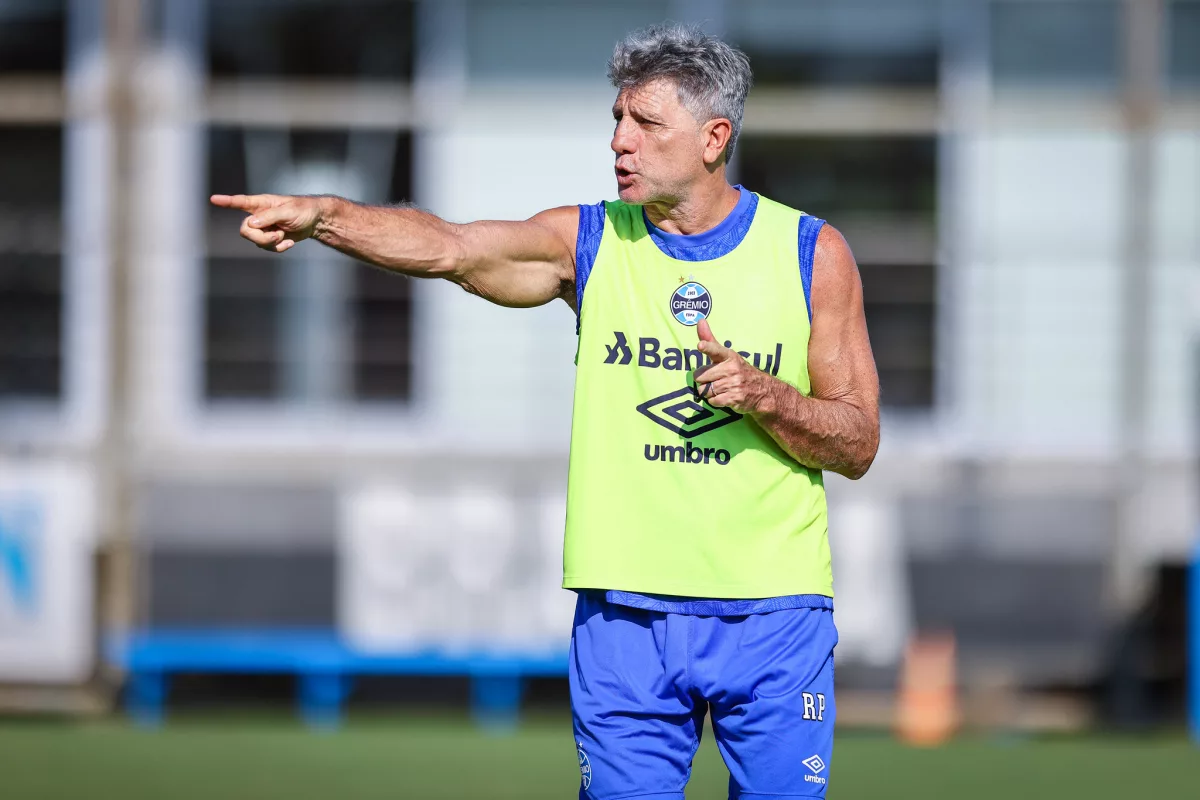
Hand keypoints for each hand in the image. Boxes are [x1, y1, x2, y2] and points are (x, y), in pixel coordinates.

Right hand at [209, 193, 325, 252]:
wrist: (316, 221)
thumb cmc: (303, 210)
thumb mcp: (288, 211)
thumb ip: (269, 217)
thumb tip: (251, 223)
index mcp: (262, 203)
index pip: (241, 202)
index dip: (227, 201)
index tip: (214, 199)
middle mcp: (259, 215)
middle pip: (245, 230)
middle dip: (259, 237)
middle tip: (276, 236)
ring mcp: (265, 227)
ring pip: (256, 241)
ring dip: (271, 243)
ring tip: (285, 236)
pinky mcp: (271, 238)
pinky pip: (267, 248)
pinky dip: (278, 248)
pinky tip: (290, 243)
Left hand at [693, 319, 778, 414]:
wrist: (763, 391)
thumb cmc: (738, 370)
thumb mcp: (727, 355)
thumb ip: (710, 341)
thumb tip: (700, 320)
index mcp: (729, 356)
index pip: (716, 350)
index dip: (707, 347)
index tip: (700, 345)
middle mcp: (731, 369)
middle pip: (700, 376)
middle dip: (704, 380)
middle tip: (716, 379)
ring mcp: (733, 384)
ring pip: (705, 390)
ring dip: (710, 392)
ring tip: (722, 388)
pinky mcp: (734, 398)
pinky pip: (712, 401)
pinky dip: (715, 401)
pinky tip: (725, 396)